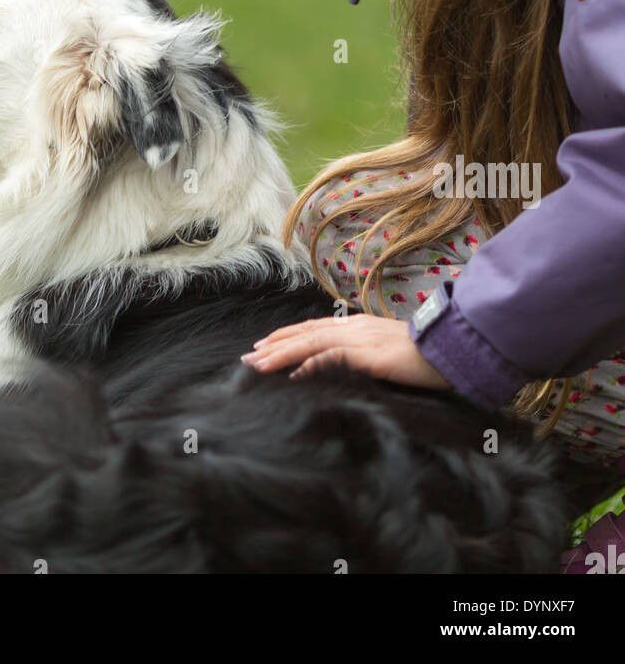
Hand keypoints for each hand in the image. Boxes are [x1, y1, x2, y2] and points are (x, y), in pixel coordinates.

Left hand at [240, 312, 451, 390]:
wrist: (451, 347)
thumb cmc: (424, 354)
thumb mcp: (386, 352)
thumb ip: (362, 354)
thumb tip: (337, 364)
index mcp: (358, 326)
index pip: (314, 329)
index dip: (287, 336)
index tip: (264, 345)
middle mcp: (355, 328)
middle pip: (305, 333)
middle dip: (275, 345)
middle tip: (249, 356)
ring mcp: (362, 339)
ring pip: (312, 342)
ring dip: (282, 354)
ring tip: (258, 364)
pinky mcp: (370, 355)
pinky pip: (334, 358)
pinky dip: (312, 364)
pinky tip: (295, 374)